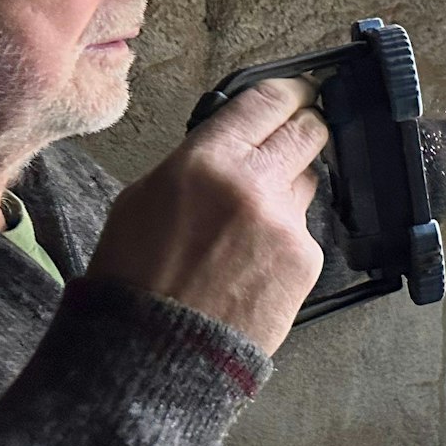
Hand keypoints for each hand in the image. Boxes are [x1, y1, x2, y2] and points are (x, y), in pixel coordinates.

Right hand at [88, 77, 327, 355]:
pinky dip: (285, 237)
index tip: (299, 91)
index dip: (291, 91)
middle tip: (296, 134)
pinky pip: (304, 229)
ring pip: (307, 181)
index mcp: (205, 161)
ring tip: (249, 220)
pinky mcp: (306, 258)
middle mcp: (254, 184)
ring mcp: (286, 222)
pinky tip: (252, 261)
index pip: (268, 100)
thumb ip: (196, 162)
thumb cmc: (135, 278)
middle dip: (306, 129)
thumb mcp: (143, 198)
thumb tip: (232, 143)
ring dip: (289, 188)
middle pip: (310, 130)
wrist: (154, 354)